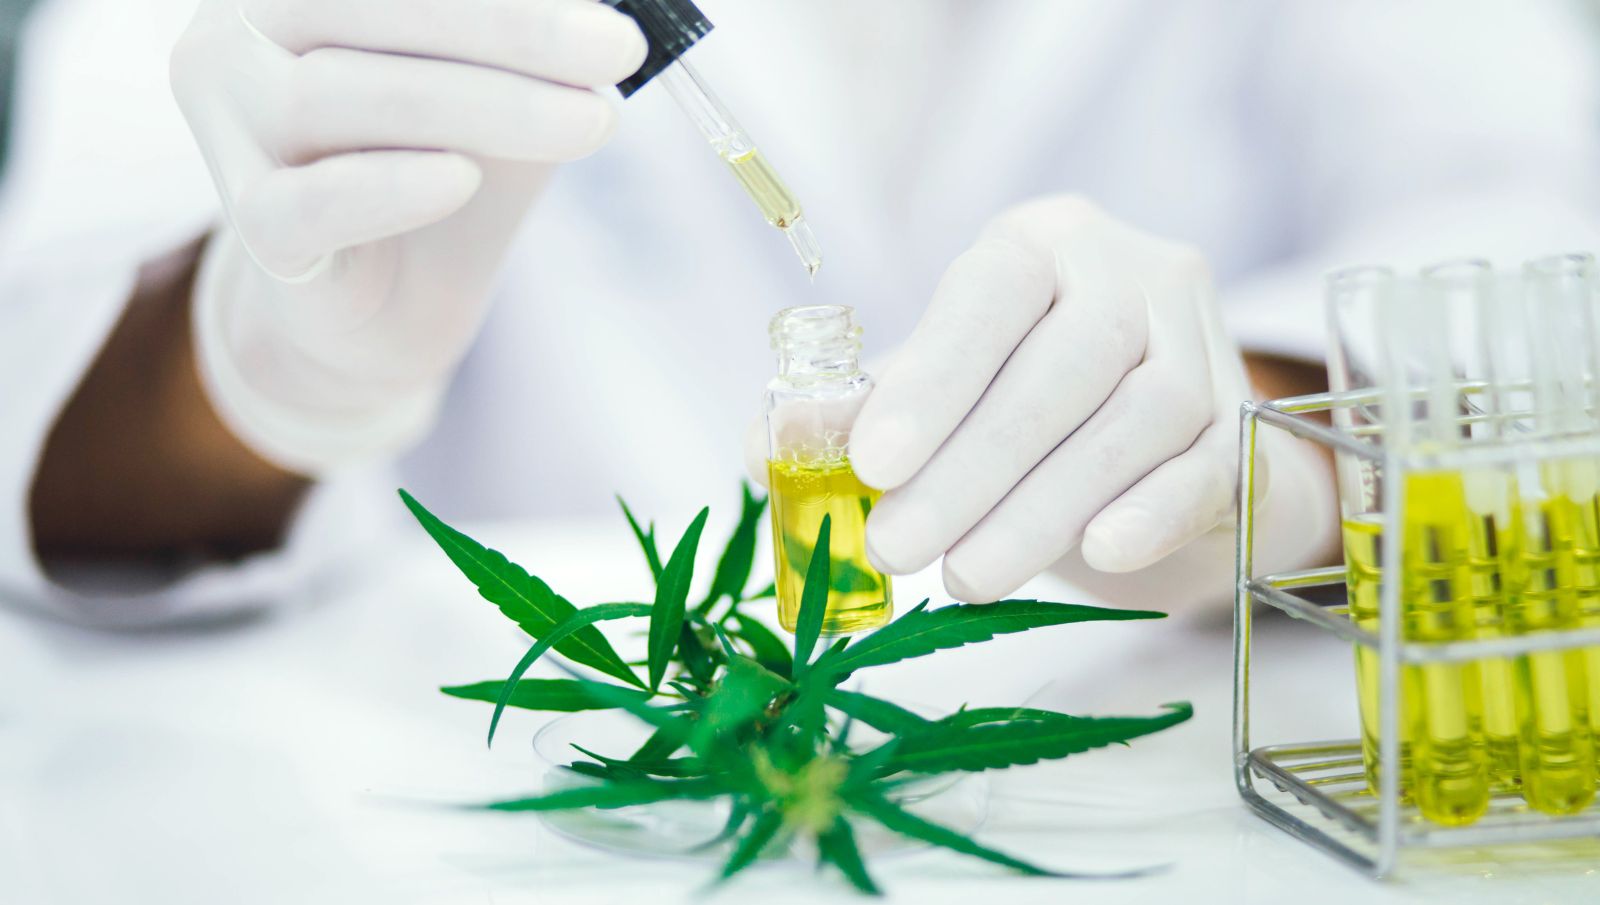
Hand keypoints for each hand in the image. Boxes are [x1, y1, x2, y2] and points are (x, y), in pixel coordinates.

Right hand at [170, 0, 645, 471]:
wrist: (401, 300)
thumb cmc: (454, 161)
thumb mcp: (507, 81)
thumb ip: (531, 35)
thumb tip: (599, 7)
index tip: (603, 9)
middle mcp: (240, 31)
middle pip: (370, 9)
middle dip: (512, 28)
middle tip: (617, 49)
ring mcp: (229, 123)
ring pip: (339, 95)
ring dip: (484, 105)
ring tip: (591, 122)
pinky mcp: (252, 223)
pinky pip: (307, 202)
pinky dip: (386, 187)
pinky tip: (461, 179)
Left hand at [848, 196, 1256, 602]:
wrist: (1156, 446)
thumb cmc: (1021, 403)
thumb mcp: (936, 389)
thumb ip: (858, 410)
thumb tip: (766, 445)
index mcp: (1041, 244)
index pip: (992, 291)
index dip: (933, 377)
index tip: (872, 464)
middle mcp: (1133, 273)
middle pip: (1067, 363)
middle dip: (974, 466)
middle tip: (897, 547)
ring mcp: (1202, 344)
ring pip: (1140, 418)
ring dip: (1045, 506)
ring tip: (965, 577)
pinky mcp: (1245, 427)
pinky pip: (1212, 465)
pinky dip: (1155, 511)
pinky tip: (1100, 554)